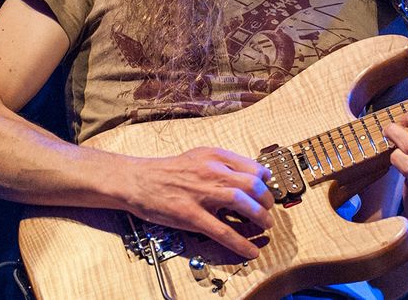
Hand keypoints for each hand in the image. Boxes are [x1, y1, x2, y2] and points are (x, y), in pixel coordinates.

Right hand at [121, 147, 274, 258]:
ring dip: (259, 217)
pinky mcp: (191, 215)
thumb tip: (253, 173)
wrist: (138, 180)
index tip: (269, 188)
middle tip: (268, 209)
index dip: (266, 180)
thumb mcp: (199, 156)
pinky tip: (250, 250)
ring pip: (242, 204)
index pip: (253, 167)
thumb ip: (224, 163)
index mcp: (215, 156)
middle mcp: (211, 172)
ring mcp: (201, 194)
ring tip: (265, 225)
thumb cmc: (169, 170)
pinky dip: (240, 243)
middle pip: (252, 184)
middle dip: (267, 199)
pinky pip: (221, 231)